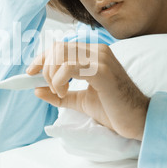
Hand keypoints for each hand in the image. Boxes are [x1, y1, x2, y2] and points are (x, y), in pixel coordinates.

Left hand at [26, 42, 149, 140]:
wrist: (136, 120)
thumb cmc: (112, 109)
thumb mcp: (80, 101)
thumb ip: (59, 94)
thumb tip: (35, 90)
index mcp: (93, 54)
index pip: (60, 47)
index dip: (42, 58)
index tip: (30, 72)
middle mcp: (97, 51)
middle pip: (58, 47)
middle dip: (45, 68)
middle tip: (51, 88)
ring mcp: (100, 59)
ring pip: (62, 55)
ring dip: (52, 75)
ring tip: (59, 91)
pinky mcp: (102, 71)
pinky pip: (70, 67)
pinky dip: (59, 80)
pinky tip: (64, 91)